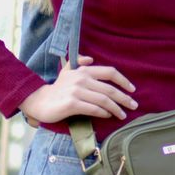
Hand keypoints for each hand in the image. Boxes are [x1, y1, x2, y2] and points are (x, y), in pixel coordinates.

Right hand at [20, 56, 137, 123]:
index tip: (132, 90)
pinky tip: (108, 116)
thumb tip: (90, 58)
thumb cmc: (57, 89)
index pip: (109, 72)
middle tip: (134, 106)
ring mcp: (76, 91)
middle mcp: (81, 79)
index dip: (123, 81)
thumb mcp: (66, 71)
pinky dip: (104, 113)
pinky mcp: (72, 104)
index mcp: (83, 70)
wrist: (40, 102)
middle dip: (124, 98)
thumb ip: (78, 63)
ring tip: (122, 115)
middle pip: (109, 89)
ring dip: (116, 109)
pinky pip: (94, 109)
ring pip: (104, 101)